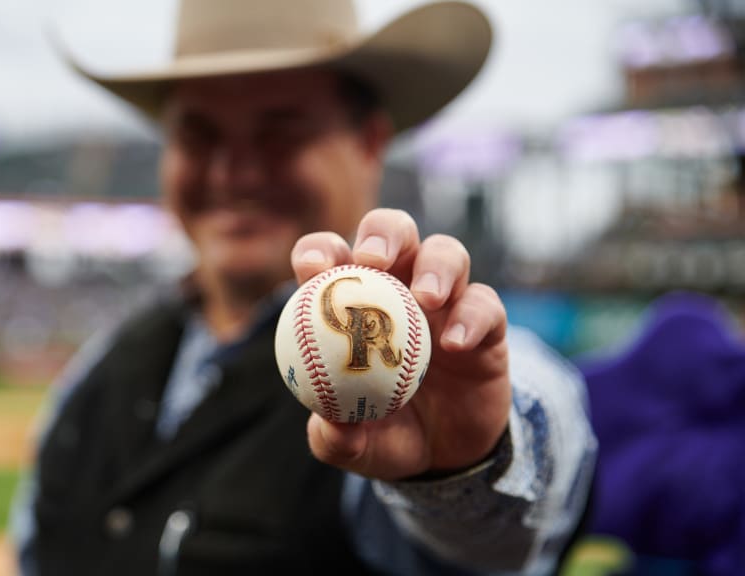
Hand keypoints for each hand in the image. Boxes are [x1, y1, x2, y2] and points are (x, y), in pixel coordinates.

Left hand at [290, 208, 510, 480]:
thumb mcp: (355, 446)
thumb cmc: (385, 434)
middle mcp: (398, 286)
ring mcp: (445, 300)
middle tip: (373, 260)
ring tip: (426, 297)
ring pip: (446, 252)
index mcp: (352, 302)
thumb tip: (329, 424)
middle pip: (391, 231)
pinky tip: (454, 343)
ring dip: (435, 265)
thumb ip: (336, 437)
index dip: (318, 251)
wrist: (445, 457)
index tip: (313, 269)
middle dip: (381, 233)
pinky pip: (485, 305)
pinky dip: (471, 316)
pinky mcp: (485, 321)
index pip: (329, 257)